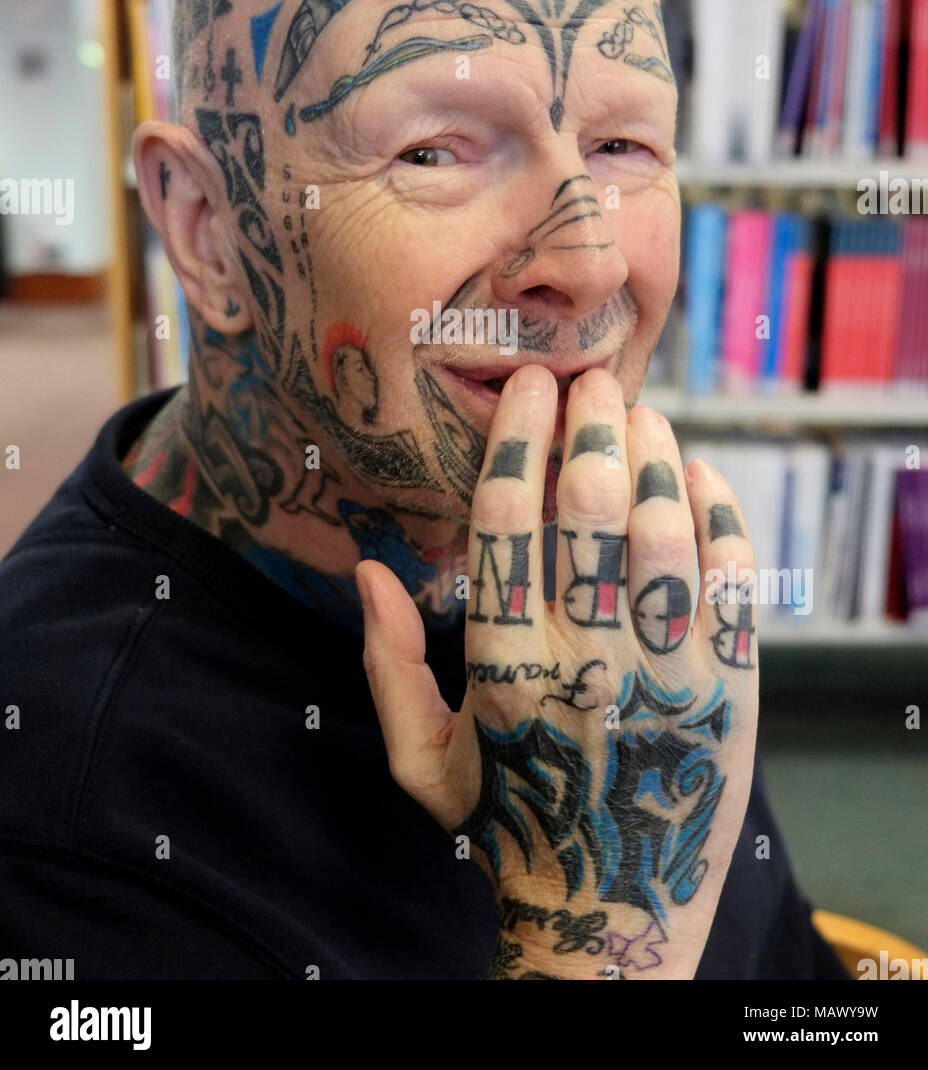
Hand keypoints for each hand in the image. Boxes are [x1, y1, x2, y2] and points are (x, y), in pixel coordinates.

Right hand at [357, 365, 757, 978]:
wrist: (612, 909)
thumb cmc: (508, 821)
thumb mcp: (424, 760)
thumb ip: (389, 665)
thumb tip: (368, 570)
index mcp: (503, 666)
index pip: (508, 518)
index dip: (520, 436)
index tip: (530, 386)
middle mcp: (586, 660)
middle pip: (591, 504)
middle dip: (592, 422)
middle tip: (593, 382)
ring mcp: (667, 673)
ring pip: (665, 527)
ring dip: (652, 452)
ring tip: (640, 415)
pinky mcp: (732, 688)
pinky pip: (731, 576)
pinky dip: (718, 510)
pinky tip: (695, 474)